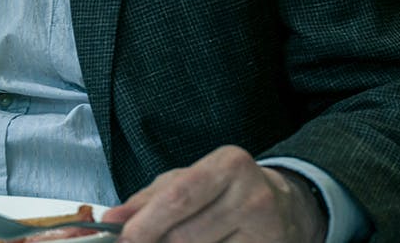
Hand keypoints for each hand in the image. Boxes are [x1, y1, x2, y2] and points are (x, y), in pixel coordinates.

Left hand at [100, 145, 326, 242]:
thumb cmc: (226, 190)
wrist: (286, 206)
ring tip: (174, 241)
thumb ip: (148, 199)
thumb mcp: (188, 180)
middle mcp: (251, 196)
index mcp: (228, 165)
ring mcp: (265, 230)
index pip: (179, 197)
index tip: (122, 238)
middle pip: (185, 235)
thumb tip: (112, 218)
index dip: (146, 223)